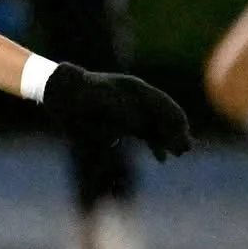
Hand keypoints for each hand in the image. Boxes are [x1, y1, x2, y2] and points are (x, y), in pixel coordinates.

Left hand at [41, 63, 191, 162]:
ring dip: (168, 139)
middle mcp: (138, 101)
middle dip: (176, 131)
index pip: (163, 105)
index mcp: (135, 91)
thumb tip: (136, 123)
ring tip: (179, 152)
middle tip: (185, 148)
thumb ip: (118, 108)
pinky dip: (154, 145)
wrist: (62, 95)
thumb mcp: (98, 98)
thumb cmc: (80, 94)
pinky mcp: (123, 125)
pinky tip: (162, 158)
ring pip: (157, 127)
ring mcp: (132, 113)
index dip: (173, 118)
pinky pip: (145, 134)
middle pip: (164, 117)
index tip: (181, 132)